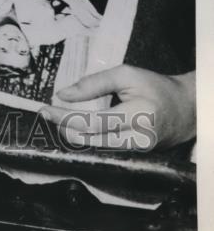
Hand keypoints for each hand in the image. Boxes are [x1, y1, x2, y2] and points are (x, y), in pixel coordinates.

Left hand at [40, 66, 195, 151]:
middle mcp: (138, 140)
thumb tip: (63, 94)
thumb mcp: (126, 75)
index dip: (67, 117)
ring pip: (95, 149)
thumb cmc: (155, 87)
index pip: (95, 123)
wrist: (185, 110)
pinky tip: (72, 128)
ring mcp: (136, 152)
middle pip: (92, 141)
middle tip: (45, 113)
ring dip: (71, 135)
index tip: (46, 108)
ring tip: (55, 119)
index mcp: (138, 116)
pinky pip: (103, 149)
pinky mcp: (134, 156)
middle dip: (64, 128)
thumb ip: (94, 83)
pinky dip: (85, 139)